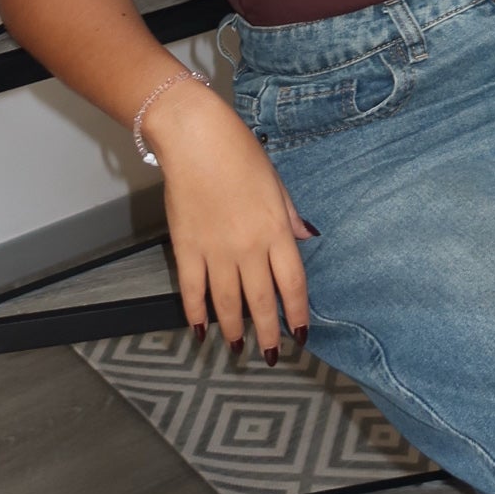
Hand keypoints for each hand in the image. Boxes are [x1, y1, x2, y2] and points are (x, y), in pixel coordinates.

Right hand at [142, 77, 317, 356]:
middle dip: (268, 332)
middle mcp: (249, 246)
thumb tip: (308, 237)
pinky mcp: (186, 247)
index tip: (301, 332)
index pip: (293, 283)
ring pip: (226, 302)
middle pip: (261, 300)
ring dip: (233, 328)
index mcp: (276, 229)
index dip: (297, 312)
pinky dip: (195, 313)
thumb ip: (290, 215)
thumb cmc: (239, 152)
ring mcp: (215, 250)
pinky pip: (192, 289)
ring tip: (238, 348)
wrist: (195, 138)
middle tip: (273, 355)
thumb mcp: (275, 182)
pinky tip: (200, 330)